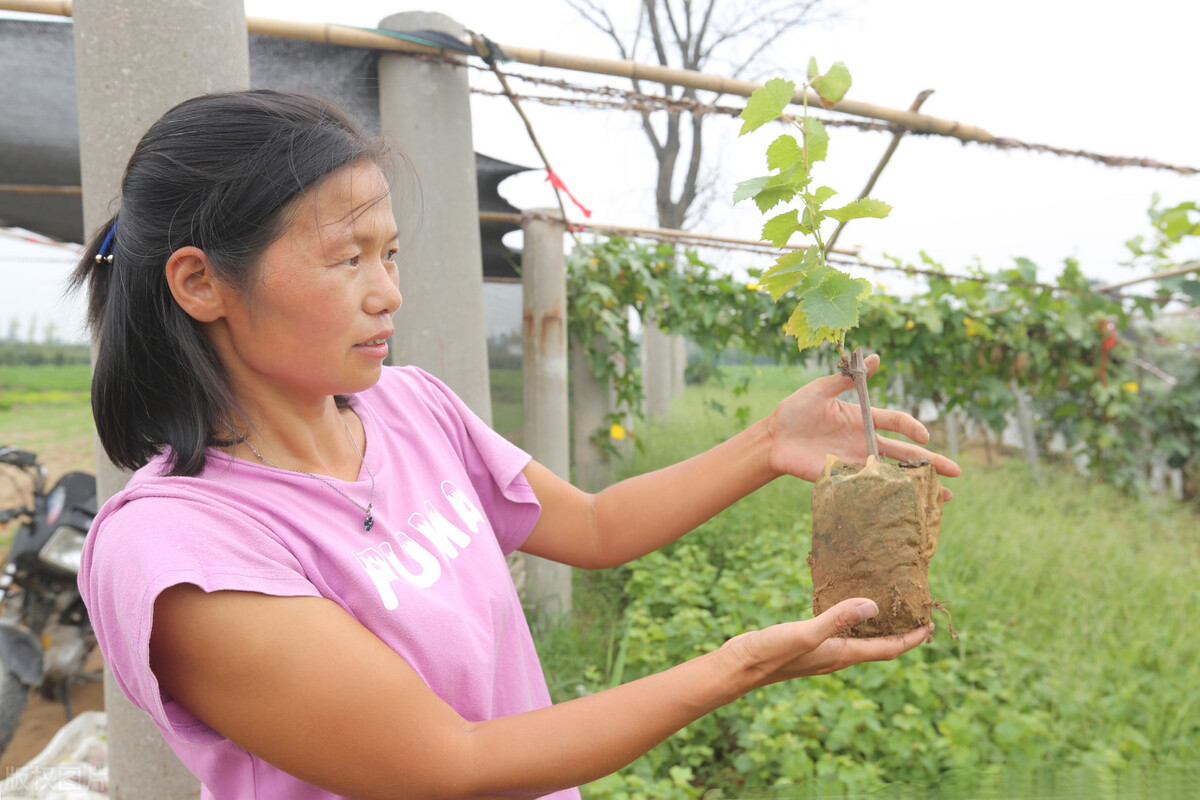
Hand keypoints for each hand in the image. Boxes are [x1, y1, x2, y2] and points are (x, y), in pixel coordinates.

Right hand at [720, 597, 931, 687]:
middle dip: (901, 634)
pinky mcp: (807, 644)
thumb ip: (836, 619)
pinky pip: (840, 633)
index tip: (930, 624)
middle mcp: (836, 656)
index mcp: (841, 654)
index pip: (887, 649)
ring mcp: (822, 651)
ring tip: (890, 609)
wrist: (738, 667)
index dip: (912, 639)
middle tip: (916, 613)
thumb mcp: (804, 633)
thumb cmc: (770, 653)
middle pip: (878, 647)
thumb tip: (873, 606)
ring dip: (878, 629)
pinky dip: (851, 621)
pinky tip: (843, 608)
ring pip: (860, 641)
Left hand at [765, 353, 960, 496]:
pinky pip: (870, 488)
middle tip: (956, 472)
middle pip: (904, 453)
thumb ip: (848, 378)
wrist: (771, 438)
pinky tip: (907, 506)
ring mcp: (855, 462)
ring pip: (893, 475)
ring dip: (916, 486)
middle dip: (931, 462)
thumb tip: (875, 356)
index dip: (912, 428)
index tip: (924, 436)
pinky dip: (888, 496)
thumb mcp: (821, 389)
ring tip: (943, 497)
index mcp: (862, 418)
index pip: (895, 422)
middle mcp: (863, 442)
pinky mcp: (842, 478)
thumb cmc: (794, 411)